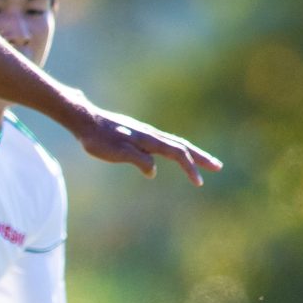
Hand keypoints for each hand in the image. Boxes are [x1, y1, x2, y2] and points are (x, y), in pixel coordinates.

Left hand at [71, 106, 221, 186]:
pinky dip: (175, 150)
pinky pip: (163, 143)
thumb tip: (153, 172)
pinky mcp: (138, 135)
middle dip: (200, 157)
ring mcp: (145, 133)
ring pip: (173, 143)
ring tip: (201, 161)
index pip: (177, 153)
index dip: (190, 168)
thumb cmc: (98, 139)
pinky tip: (172, 156)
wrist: (84, 120)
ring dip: (190, 153)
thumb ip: (138, 160)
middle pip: (182, 146)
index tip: (200, 183)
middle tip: (218, 166)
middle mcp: (150, 134)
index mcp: (149, 139)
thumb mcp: (117, 152)